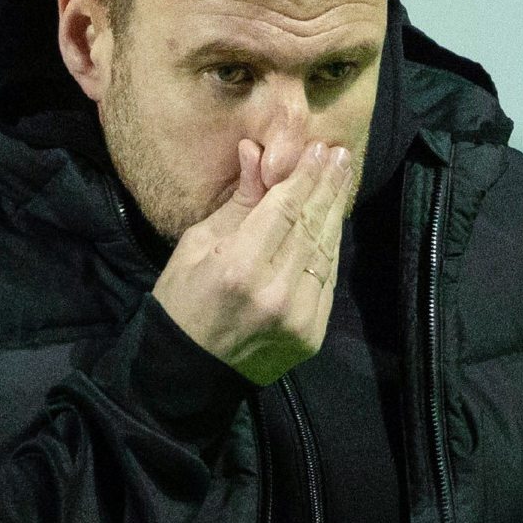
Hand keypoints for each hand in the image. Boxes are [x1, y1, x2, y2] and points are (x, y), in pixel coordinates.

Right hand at [150, 137, 351, 385]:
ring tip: (341, 178)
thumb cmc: (181, 303)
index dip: (305, 176)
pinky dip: (330, 249)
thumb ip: (238, 204)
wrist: (188, 374)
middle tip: (340, 155)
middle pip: (311, 226)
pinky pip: (326, 281)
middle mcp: (276, 292)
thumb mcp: (196, 246)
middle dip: (327, 187)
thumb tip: (256, 152)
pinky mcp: (311, 335)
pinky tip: (332, 223)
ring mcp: (298, 317)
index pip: (286, 208)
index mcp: (239, 267)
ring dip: (334, 213)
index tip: (319, 148)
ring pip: (325, 252)